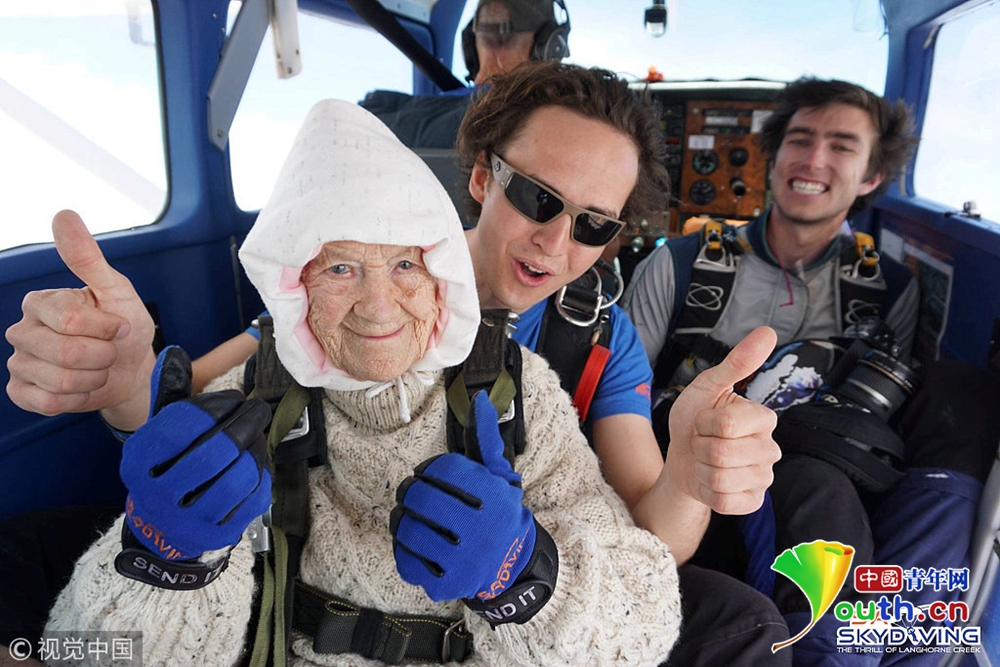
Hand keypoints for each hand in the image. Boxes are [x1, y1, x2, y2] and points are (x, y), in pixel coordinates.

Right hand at [5, 210, 155, 428]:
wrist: (131, 369)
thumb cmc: (123, 327)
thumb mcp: (115, 290)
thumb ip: (87, 258)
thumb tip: (63, 215)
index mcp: (41, 302)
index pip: (72, 321)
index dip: (107, 329)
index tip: (117, 325)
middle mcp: (22, 330)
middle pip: (66, 353)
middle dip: (103, 356)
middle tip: (108, 351)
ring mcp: (20, 362)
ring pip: (60, 382)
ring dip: (94, 378)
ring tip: (97, 368)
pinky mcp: (22, 392)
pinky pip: (47, 403)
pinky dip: (77, 399)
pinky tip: (82, 387)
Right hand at [119, 347, 271, 559]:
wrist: (160, 532)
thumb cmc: (165, 468)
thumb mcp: (159, 433)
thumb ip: (169, 394)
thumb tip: (175, 353)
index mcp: (137, 461)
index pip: (182, 424)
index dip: (216, 404)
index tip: (234, 397)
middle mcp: (155, 494)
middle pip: (216, 451)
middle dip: (246, 423)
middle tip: (258, 408)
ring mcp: (186, 520)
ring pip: (238, 476)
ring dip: (255, 449)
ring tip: (256, 436)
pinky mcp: (214, 536)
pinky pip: (252, 499)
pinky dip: (260, 475)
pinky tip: (256, 464)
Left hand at [391, 391, 535, 602]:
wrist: (510, 566)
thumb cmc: (496, 512)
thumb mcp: (497, 476)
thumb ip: (485, 439)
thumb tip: (480, 401)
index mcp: (494, 495)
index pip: (444, 469)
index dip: (429, 469)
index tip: (428, 475)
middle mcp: (483, 528)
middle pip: (421, 499)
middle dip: (409, 493)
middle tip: (410, 494)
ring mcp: (464, 560)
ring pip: (409, 531)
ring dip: (401, 520)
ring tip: (406, 517)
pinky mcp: (447, 583)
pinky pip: (406, 561)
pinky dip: (403, 549)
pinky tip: (412, 543)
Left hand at [666, 326, 780, 514]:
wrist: (681, 458)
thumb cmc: (695, 420)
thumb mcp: (708, 387)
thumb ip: (737, 362)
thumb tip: (767, 332)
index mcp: (763, 419)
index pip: (728, 424)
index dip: (704, 423)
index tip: (705, 420)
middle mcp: (770, 449)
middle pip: (722, 453)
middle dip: (699, 447)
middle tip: (703, 442)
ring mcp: (763, 478)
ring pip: (720, 478)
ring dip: (701, 468)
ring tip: (705, 460)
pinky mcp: (752, 502)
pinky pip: (724, 500)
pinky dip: (707, 491)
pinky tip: (710, 481)